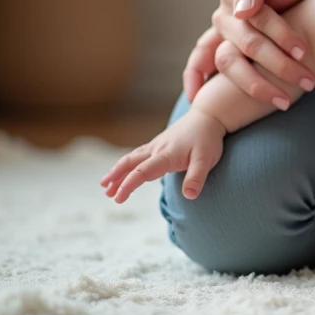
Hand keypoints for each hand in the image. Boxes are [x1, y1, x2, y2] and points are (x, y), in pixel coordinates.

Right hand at [100, 110, 226, 202]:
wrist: (209, 116)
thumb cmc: (208, 139)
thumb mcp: (207, 159)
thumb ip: (197, 177)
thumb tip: (189, 196)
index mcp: (166, 155)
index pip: (142, 172)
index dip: (128, 185)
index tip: (118, 198)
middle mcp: (157, 149)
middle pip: (131, 163)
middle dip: (116, 177)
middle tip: (105, 191)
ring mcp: (157, 145)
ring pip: (132, 158)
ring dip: (118, 170)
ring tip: (106, 185)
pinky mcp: (159, 143)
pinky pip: (139, 154)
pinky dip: (128, 163)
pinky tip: (126, 169)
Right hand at [184, 0, 314, 108]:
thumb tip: (241, 10)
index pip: (257, 19)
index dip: (281, 36)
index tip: (304, 52)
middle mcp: (223, 14)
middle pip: (248, 45)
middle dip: (280, 65)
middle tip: (308, 81)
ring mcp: (220, 34)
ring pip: (228, 62)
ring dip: (255, 85)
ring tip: (284, 101)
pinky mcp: (222, 47)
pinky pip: (200, 62)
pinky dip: (196, 79)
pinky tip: (198, 99)